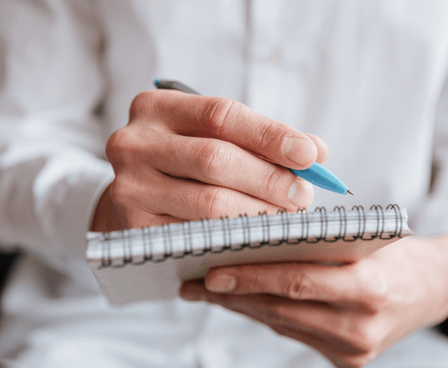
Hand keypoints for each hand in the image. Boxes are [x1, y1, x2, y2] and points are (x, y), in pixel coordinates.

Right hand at [91, 90, 327, 230]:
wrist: (138, 198)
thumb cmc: (189, 163)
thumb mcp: (216, 139)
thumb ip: (262, 140)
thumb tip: (317, 152)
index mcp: (156, 108)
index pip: (220, 114)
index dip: (270, 135)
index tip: (309, 155)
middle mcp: (133, 142)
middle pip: (215, 159)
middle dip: (269, 179)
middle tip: (304, 195)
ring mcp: (129, 187)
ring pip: (209, 202)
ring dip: (259, 213)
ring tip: (288, 217)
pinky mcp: (134, 229)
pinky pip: (197, 236)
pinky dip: (236, 239)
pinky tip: (259, 238)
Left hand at [180, 235, 447, 367]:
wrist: (435, 287)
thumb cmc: (398, 252)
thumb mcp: (367, 236)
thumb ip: (319, 243)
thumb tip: (257, 242)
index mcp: (370, 287)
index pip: (297, 282)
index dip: (251, 278)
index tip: (211, 271)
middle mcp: (361, 326)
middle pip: (283, 308)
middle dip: (234, 295)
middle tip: (195, 283)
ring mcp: (355, 350)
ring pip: (283, 324)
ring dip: (244, 307)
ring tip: (210, 291)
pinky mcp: (349, 361)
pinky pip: (295, 334)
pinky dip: (268, 315)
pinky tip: (244, 301)